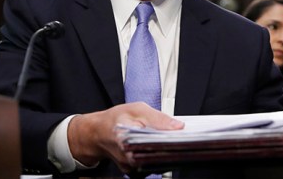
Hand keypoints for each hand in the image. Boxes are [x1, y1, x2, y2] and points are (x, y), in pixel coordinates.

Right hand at [67, 102, 183, 171]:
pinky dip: (159, 156)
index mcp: (126, 138)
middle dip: (171, 146)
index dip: (170, 139)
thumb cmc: (116, 119)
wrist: (99, 133)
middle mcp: (128, 157)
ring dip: (166, 151)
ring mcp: (132, 167)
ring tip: (170, 139)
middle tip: (180, 136)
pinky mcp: (135, 172)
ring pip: (157, 162)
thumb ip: (158, 117)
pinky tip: (162, 147)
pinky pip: (153, 166)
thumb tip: (178, 126)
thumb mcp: (136, 109)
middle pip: (158, 155)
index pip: (155, 143)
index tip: (182, 135)